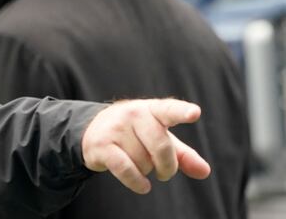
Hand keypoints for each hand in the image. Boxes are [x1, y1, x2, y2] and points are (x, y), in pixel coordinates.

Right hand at [81, 99, 210, 193]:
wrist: (92, 130)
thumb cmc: (134, 134)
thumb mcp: (160, 139)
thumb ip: (182, 154)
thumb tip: (204, 171)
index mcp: (152, 109)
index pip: (169, 110)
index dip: (182, 112)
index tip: (194, 113)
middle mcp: (133, 113)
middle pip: (161, 147)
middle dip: (167, 166)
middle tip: (164, 172)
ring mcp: (116, 128)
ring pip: (143, 162)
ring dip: (145, 171)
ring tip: (137, 164)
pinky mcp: (102, 145)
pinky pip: (126, 170)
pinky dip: (137, 182)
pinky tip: (142, 186)